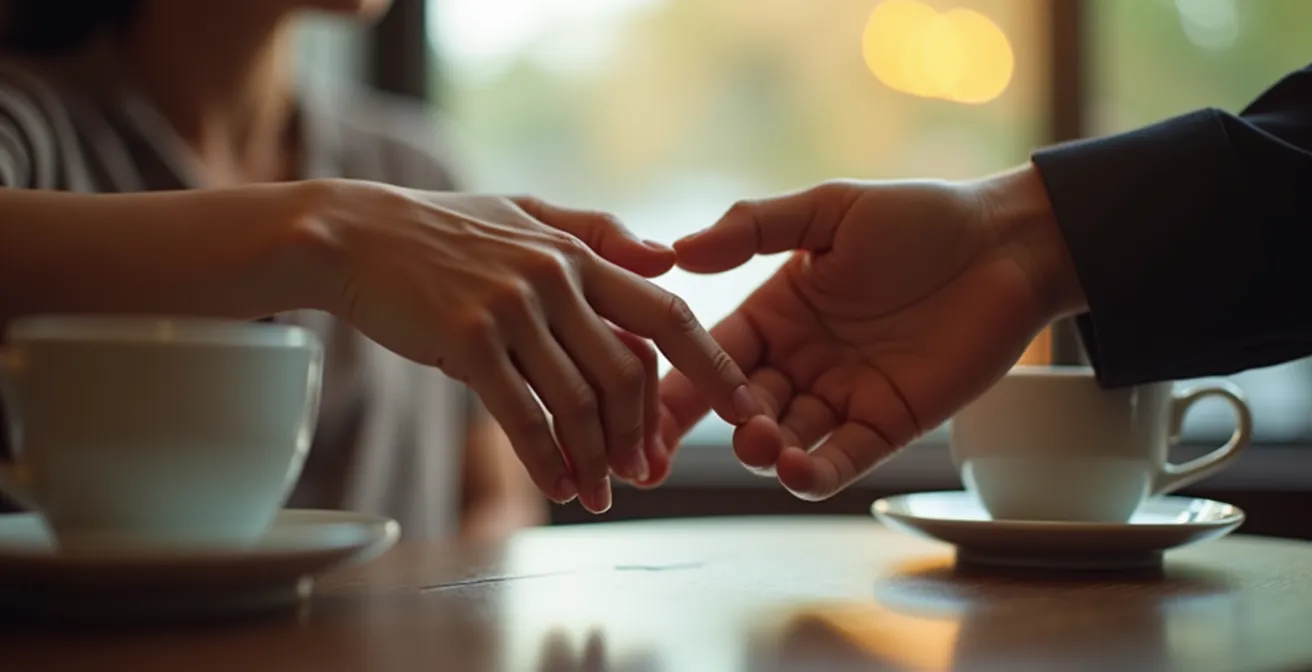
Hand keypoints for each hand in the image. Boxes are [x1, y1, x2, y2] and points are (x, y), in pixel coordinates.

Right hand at [296, 179, 762, 512]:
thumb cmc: (442, 230)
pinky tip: (557, 487)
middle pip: (629, 372)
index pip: (668, 314)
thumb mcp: (527, 212)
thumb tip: (668, 260)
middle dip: (644, 433)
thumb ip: (599, 232)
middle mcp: (556, 278)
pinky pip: (524, 416)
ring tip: (599, 494)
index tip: (743, 410)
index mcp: (579, 252)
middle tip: (644, 473)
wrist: (354, 235)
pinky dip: (547, 461)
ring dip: (597, 459)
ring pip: (580, 402)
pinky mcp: (468, 339)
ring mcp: (513, 308)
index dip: (712, 367)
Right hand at [656, 166, 1081, 498]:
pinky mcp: (887, 424)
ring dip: (767, 451)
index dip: (679, 383)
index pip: (712, 355)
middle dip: (724, 425)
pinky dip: (815, 471)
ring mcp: (842, 396)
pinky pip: (841, 458)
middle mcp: (800, 361)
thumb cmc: (918, 219)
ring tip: (764, 445)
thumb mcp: (828, 212)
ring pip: (787, 440)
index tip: (644, 408)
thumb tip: (679, 252)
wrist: (1006, 245)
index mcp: (776, 314)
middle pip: (741, 407)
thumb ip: (754, 230)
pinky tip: (798, 469)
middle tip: (724, 427)